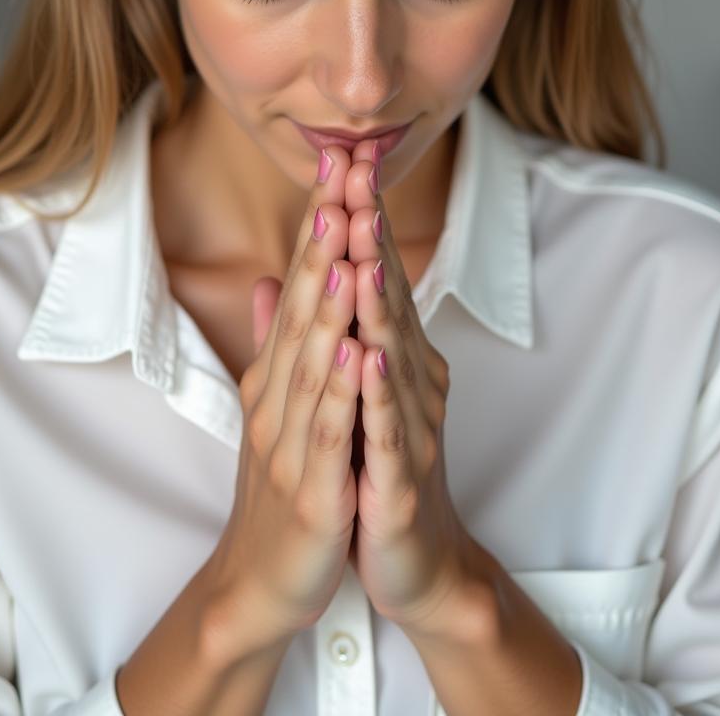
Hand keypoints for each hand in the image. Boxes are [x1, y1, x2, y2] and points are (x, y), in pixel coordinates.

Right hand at [206, 146, 367, 654]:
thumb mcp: (276, 404)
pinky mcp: (313, 490)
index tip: (336, 167)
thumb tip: (268, 278)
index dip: (317, 227)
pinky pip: (329, 434)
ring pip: (312, 362)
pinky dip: (341, 390)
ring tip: (342, 246)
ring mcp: (291, 442)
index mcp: (277, 374)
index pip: (297, 286)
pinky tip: (354, 352)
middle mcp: (277, 397)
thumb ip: (274, 339)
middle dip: (321, 242)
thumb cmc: (281, 484)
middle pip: (300, 309)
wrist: (264, 577)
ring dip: (326, 302)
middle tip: (336, 178)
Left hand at [342, 139, 477, 635]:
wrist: (413, 559)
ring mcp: (412, 422)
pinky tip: (371, 353)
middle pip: (388, 293)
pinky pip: (391, 425)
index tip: (341, 161)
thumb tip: (306, 275)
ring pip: (393, 348)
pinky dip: (380, 387)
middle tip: (357, 171)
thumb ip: (333, 331)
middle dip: (370, 232)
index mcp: (392, 356)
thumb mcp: (352, 391)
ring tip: (362, 241)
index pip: (373, 273)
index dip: (358, 218)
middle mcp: (411, 377)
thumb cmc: (378, 466)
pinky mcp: (403, 473)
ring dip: (377, 294)